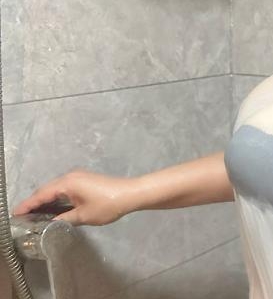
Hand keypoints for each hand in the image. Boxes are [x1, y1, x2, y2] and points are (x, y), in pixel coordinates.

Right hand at [12, 169, 137, 226]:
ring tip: (31, 215)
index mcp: (68, 183)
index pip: (42, 194)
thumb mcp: (83, 216)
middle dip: (33, 202)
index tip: (15, 214)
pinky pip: (63, 188)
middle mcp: (71, 176)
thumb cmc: (107, 204)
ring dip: (43, 200)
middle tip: (20, 217)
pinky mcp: (84, 180)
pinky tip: (50, 208)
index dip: (28, 204)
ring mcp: (78, 177)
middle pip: (46, 189)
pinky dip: (54, 197)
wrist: (130, 193)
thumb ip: (63, 219)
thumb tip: (48, 224)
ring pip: (55, 188)